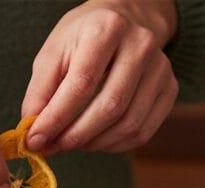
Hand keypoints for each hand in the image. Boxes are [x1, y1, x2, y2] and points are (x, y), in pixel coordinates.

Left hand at [22, 1, 178, 154]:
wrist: (127, 22)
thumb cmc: (85, 38)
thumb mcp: (55, 51)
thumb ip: (41, 91)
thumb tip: (34, 132)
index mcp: (106, 28)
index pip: (82, 84)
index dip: (57, 118)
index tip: (37, 140)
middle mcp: (140, 46)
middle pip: (110, 107)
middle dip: (77, 136)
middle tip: (55, 148)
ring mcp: (161, 69)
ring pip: (129, 124)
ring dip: (96, 143)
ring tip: (74, 144)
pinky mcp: (170, 90)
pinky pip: (143, 132)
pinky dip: (116, 145)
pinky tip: (98, 141)